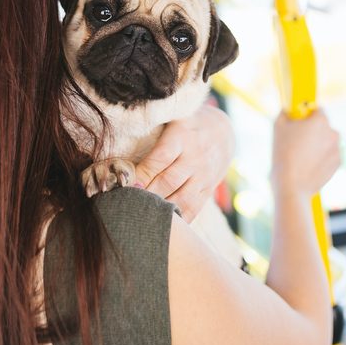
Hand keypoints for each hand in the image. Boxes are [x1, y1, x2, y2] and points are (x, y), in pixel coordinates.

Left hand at [135, 103, 234, 221]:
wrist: (224, 132)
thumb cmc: (186, 125)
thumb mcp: (173, 117)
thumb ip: (151, 125)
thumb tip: (121, 141)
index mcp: (182, 136)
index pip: (160, 158)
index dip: (142, 173)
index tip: (125, 184)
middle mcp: (195, 157)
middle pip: (168, 181)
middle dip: (146, 195)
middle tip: (125, 205)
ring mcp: (204, 176)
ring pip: (181, 199)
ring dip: (161, 210)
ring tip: (141, 218)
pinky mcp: (208, 190)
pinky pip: (194, 209)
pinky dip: (179, 220)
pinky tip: (163, 227)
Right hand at [271, 110, 340, 198]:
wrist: (291, 185)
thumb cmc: (283, 155)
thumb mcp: (278, 127)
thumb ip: (284, 113)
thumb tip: (286, 110)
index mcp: (320, 121)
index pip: (317, 110)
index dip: (307, 114)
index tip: (300, 120)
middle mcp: (333, 133)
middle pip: (323, 126)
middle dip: (313, 131)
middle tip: (297, 140)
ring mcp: (337, 149)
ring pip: (327, 141)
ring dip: (318, 144)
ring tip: (301, 155)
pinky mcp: (338, 163)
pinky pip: (330, 155)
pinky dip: (322, 157)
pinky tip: (308, 164)